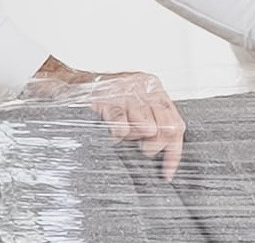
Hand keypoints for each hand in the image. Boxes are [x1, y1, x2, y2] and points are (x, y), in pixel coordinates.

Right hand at [30, 57, 185, 179]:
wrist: (78, 83)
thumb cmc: (108, 97)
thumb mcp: (136, 107)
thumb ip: (153, 122)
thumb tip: (165, 151)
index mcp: (156, 89)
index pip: (176, 122)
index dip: (174, 150)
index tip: (168, 171)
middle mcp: (144, 88)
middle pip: (165, 124)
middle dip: (157, 144)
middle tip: (144, 149)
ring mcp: (126, 91)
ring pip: (145, 120)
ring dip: (138, 137)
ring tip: (131, 140)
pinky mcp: (107, 96)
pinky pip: (118, 116)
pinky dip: (121, 128)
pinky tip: (119, 134)